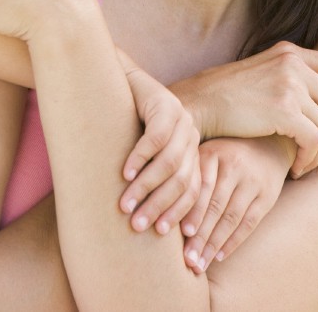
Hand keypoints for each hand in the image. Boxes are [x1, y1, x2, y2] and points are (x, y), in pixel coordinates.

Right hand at [120, 67, 200, 234]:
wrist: (124, 81)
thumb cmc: (130, 123)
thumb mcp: (147, 154)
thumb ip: (153, 177)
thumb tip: (144, 221)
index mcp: (192, 150)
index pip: (194, 189)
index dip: (180, 213)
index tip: (163, 236)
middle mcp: (191, 135)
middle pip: (182, 180)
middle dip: (159, 206)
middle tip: (138, 226)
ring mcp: (181, 118)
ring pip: (169, 162)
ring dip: (146, 187)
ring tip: (126, 205)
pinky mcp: (165, 104)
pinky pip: (155, 138)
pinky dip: (140, 158)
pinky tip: (125, 173)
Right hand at [171, 41, 317, 176]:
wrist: (197, 104)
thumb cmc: (225, 97)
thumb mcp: (261, 74)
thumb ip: (289, 77)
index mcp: (289, 53)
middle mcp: (293, 64)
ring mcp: (290, 84)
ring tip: (309, 167)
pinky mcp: (284, 109)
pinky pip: (313, 141)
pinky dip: (308, 160)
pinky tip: (295, 169)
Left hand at [181, 136, 290, 272]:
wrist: (267, 145)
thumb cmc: (224, 154)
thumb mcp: (206, 153)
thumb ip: (187, 171)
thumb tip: (156, 202)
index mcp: (213, 153)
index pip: (199, 186)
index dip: (187, 211)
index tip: (172, 232)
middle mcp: (234, 165)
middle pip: (214, 205)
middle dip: (199, 235)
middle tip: (185, 260)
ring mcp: (252, 181)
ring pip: (231, 217)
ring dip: (214, 244)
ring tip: (198, 264)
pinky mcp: (267, 196)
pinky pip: (249, 223)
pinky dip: (233, 242)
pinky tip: (219, 256)